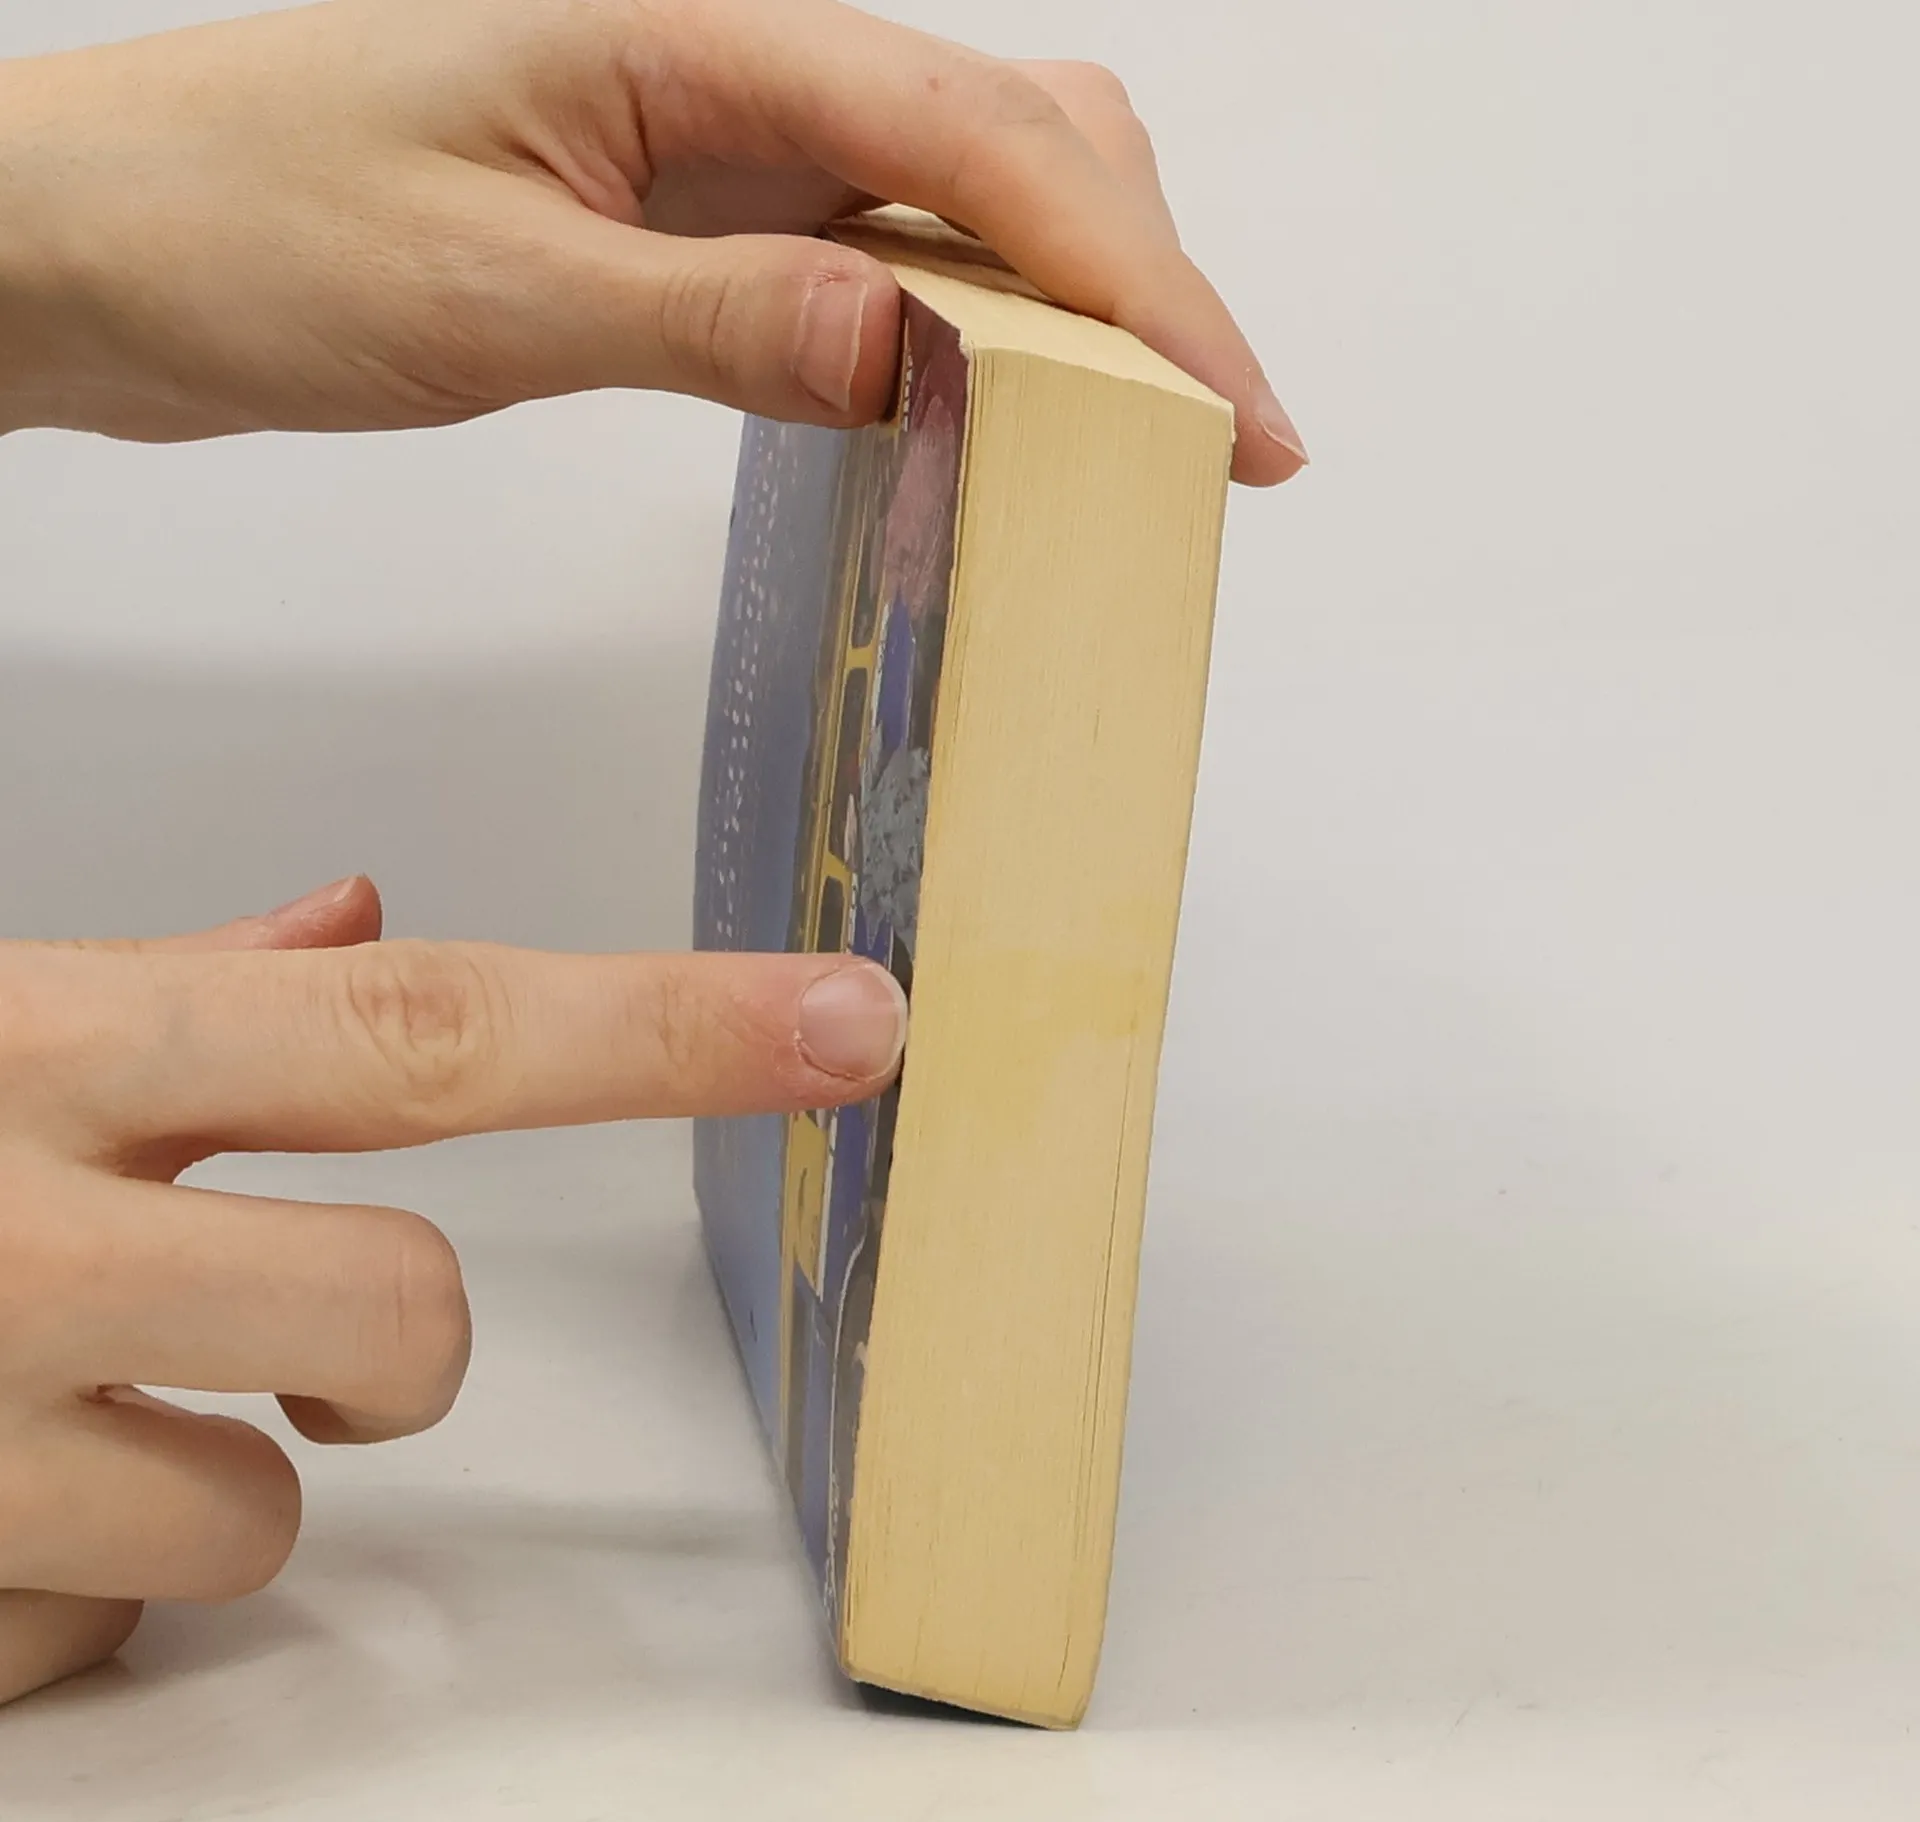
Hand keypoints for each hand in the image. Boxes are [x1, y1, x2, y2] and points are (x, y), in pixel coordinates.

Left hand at [0, 0, 1304, 481]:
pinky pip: (883, 248)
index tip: (1225, 410)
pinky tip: (1005, 411)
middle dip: (1146, 286)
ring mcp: (721, 129)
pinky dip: (974, 330)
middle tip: (1223, 445)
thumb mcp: (489, 293)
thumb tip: (916, 347)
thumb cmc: (252, 231)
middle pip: (1020, 131)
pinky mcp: (698, 204)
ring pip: (969, 185)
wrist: (112, 240)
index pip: (976, 139)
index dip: (1130, 281)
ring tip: (1147, 442)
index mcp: (691, 26)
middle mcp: (731, 55)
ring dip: (1076, 308)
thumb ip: (715, 315)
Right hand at [0, 877, 907, 1705]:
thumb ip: (173, 985)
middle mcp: (14, 1236)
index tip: (845, 1024)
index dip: (669, 1030)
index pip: (429, 1028)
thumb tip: (350, 919)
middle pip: (408, 1309)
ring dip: (213, 1470)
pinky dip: (73, 1573)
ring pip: (265, 1520)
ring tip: (62, 1405)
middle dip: (402, 1346)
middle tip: (284, 1329)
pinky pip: (114, 1632)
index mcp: (55, 1049)